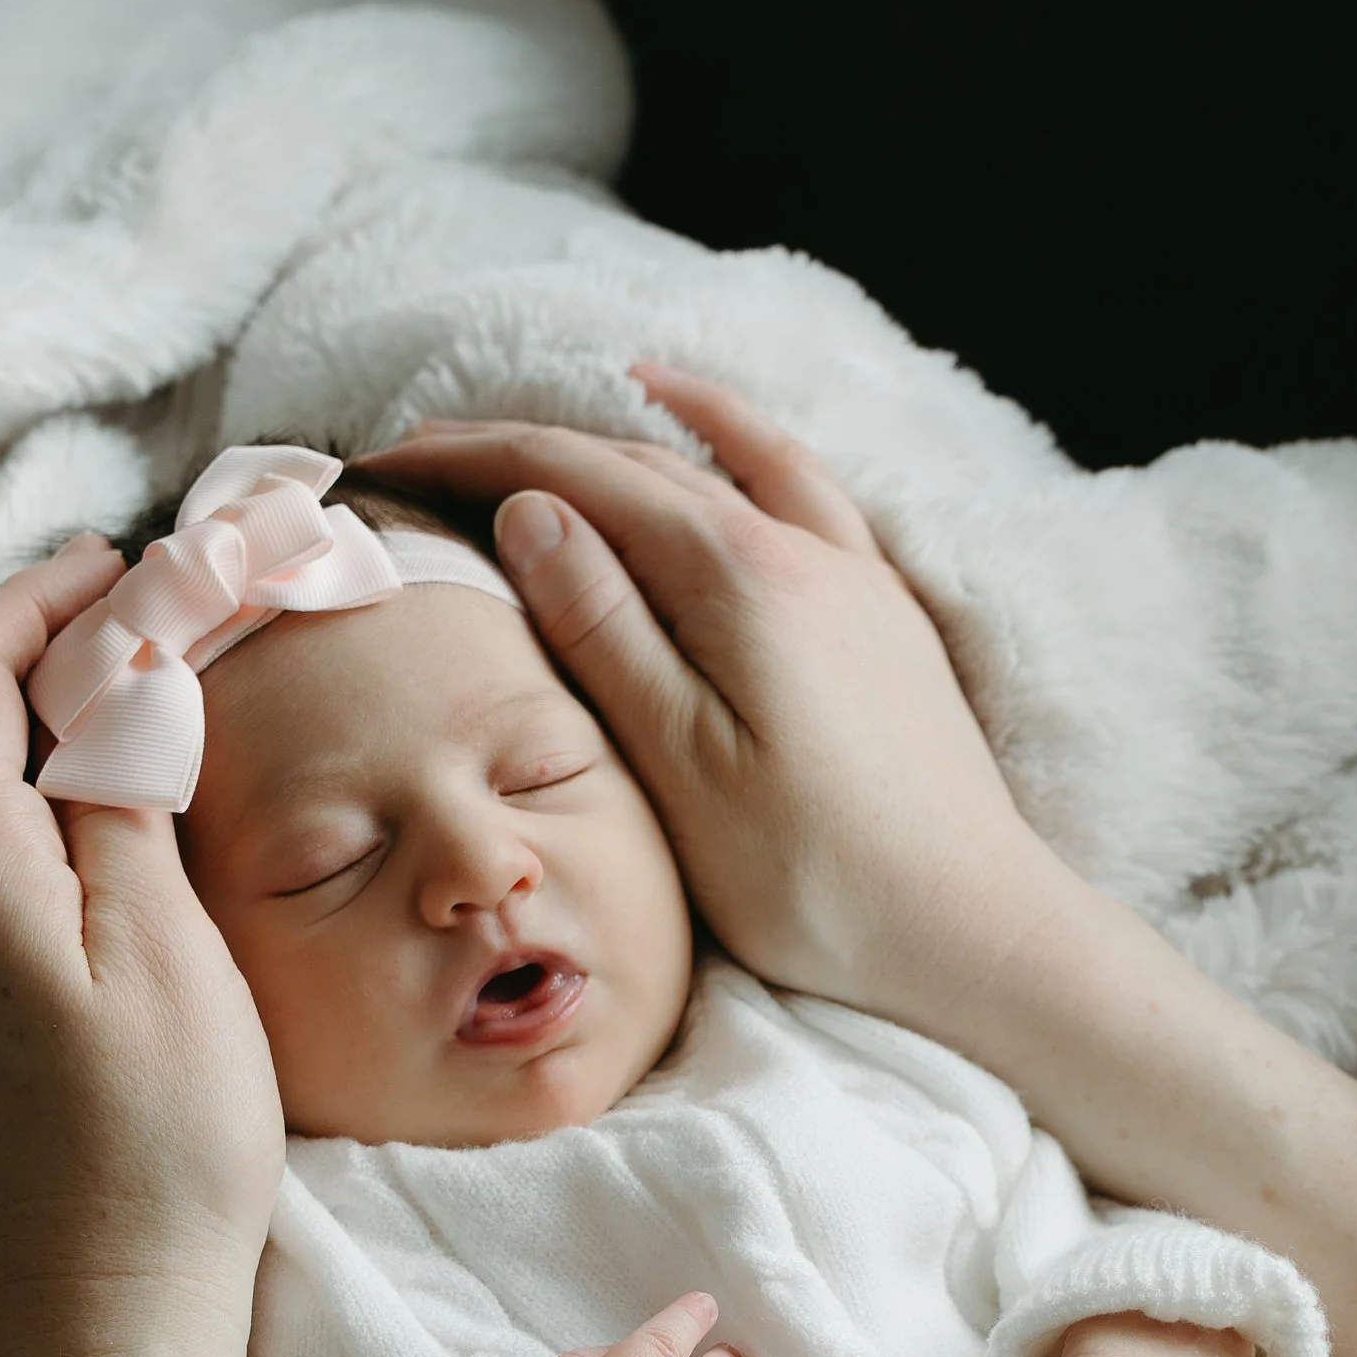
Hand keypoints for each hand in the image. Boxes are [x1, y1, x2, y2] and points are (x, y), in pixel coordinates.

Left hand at [0, 536, 284, 1356]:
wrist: (103, 1323)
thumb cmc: (154, 1145)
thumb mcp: (163, 946)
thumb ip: (122, 798)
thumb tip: (113, 679)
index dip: (36, 599)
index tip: (126, 560)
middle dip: (47, 650)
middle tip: (158, 616)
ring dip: (50, 728)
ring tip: (157, 702)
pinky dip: (51, 806)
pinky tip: (129, 824)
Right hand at [357, 367, 1054, 1017]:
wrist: (972, 930)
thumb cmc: (817, 877)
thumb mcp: (682, 767)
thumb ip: (603, 632)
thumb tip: (530, 512)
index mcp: (738, 578)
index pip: (576, 479)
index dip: (471, 460)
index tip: (384, 463)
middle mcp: (799, 547)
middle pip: (637, 461)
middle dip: (521, 447)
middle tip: (419, 456)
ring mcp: (849, 572)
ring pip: (714, 461)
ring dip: (615, 432)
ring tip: (536, 426)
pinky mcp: (879, 610)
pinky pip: (794, 480)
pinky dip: (734, 436)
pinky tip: (709, 429)